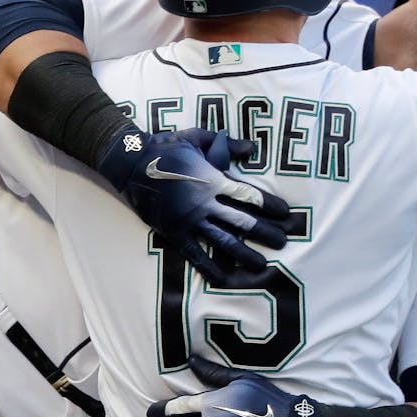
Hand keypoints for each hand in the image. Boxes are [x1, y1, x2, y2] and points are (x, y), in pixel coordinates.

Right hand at [98, 128, 295, 284]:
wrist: (130, 163)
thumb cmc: (165, 147)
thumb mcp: (197, 137)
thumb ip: (225, 144)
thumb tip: (251, 148)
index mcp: (214, 180)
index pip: (249, 195)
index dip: (270, 205)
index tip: (286, 214)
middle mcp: (206, 203)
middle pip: (243, 221)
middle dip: (265, 232)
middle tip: (283, 242)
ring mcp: (190, 221)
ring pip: (224, 241)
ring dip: (245, 254)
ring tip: (261, 265)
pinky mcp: (174, 232)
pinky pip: (195, 254)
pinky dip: (210, 268)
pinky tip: (224, 279)